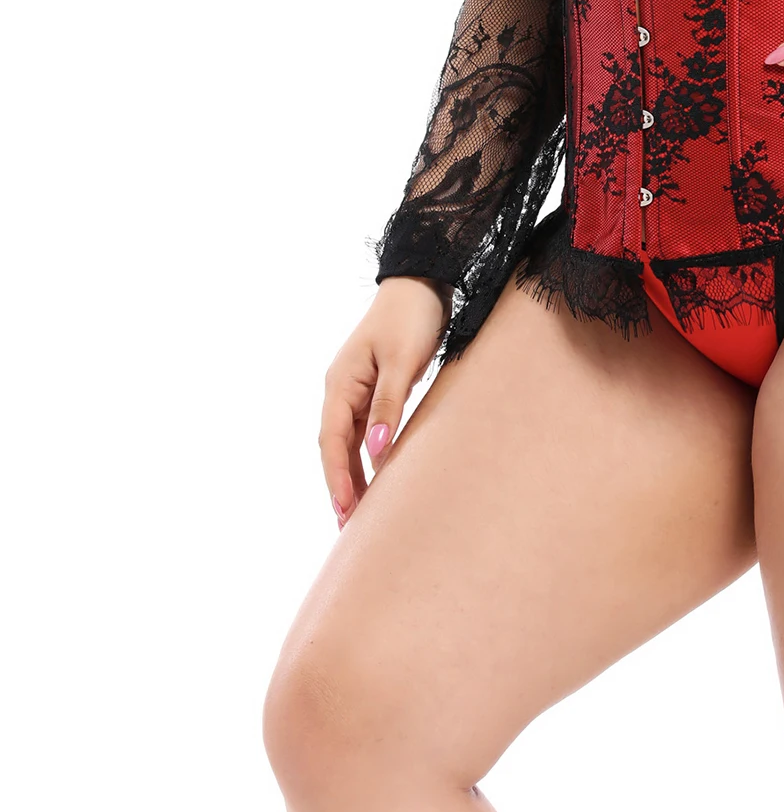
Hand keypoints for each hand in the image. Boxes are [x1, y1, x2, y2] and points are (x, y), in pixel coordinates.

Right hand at [320, 277, 446, 529]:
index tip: (345, 511)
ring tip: (361, 513)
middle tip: (349, 527)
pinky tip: (379, 474)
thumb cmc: (412, 318)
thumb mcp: (402, 362)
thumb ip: (388, 405)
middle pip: (335, 447)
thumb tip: (375, 451)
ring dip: (354, 474)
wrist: (424, 283)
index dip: (337, 478)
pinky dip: (369, 455)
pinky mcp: (376, 387)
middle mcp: (342, 389)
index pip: (332, 441)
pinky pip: (365, 429)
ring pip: (349, 441)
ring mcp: (356, 388)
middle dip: (341, 485)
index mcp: (340, 383)